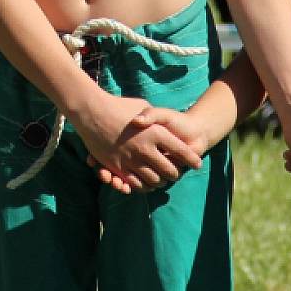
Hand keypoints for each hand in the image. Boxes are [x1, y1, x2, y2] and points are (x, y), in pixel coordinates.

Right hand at [88, 105, 211, 191]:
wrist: (92, 110)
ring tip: (162, 180)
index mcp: (156, 132)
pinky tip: (145, 182)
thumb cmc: (119, 106)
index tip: (197, 163)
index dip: (191, 158)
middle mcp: (145, 147)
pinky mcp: (117, 166)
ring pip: (153, 179)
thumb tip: (164, 128)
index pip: (181, 150)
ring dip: (160, 181)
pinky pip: (134, 182)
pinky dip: (142, 185)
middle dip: (175, 174)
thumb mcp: (143, 105)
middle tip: (176, 174)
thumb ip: (155, 117)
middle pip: (169, 169)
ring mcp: (131, 158)